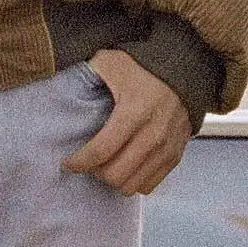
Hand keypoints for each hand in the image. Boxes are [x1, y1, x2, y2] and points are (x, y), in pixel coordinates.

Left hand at [62, 50, 192, 195]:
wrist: (185, 70)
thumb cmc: (143, 67)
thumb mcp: (112, 62)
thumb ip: (88, 72)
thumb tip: (62, 84)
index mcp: (134, 112)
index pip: (101, 150)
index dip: (79, 162)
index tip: (67, 163)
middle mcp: (153, 135)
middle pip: (116, 174)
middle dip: (95, 172)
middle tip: (87, 162)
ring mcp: (167, 148)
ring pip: (132, 185)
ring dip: (114, 179)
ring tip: (106, 165)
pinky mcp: (176, 156)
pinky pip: (150, 185)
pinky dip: (133, 181)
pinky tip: (125, 166)